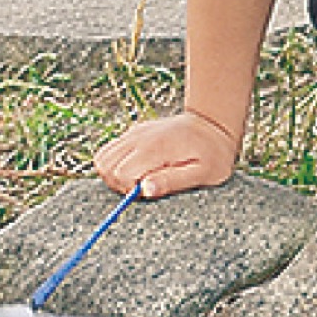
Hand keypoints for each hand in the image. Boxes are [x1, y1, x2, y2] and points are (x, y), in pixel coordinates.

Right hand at [94, 110, 240, 199]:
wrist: (213, 125)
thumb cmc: (213, 154)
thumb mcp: (201, 173)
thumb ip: (172, 181)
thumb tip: (144, 190)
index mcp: (155, 147)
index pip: (121, 173)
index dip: (130, 190)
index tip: (149, 191)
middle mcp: (139, 137)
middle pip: (105, 166)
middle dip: (119, 184)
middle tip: (144, 187)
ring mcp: (134, 134)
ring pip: (103, 158)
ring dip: (115, 175)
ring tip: (140, 179)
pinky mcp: (133, 134)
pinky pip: (110, 152)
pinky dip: (116, 165)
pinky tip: (138, 169)